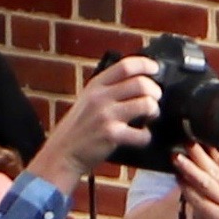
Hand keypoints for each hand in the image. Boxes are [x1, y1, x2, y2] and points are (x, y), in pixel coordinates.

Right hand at [37, 57, 161, 193]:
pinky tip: (142, 136)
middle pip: (140, 83)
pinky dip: (147, 136)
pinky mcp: (112, 135)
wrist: (62, 153)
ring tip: (151, 116)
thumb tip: (137, 82)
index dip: (145, 65)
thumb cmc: (78, 129)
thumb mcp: (87, 100)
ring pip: (145, 104)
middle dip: (155, 90)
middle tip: (156, 98)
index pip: (125, 66)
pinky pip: (142, 133)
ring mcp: (106, 116)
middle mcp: (100, 98)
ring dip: (154, 110)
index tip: (155, 69)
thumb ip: (107, 89)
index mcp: (95, 85)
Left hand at [174, 144, 218, 218]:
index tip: (190, 135)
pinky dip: (189, 191)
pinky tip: (179, 182)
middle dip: (197, 155)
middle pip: (216, 170)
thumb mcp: (212, 203)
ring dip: (190, 169)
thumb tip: (189, 159)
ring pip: (209, 183)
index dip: (207, 149)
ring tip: (176, 158)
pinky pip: (202, 201)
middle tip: (181, 141)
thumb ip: (206, 185)